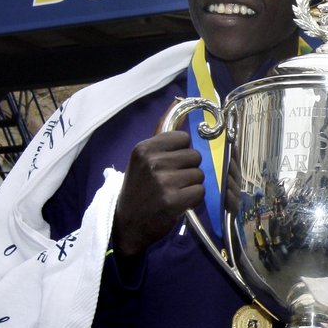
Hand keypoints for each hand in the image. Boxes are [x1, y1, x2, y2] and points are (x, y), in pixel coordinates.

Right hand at [112, 131, 203, 256]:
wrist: (126, 225)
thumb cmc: (139, 190)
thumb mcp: (143, 160)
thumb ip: (162, 136)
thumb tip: (177, 102)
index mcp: (144, 149)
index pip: (183, 138)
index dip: (183, 152)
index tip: (172, 163)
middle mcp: (152, 162)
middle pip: (195, 156)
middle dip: (189, 169)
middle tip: (174, 181)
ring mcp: (162, 181)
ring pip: (199, 175)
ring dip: (192, 185)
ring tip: (176, 192)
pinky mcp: (172, 200)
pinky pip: (200, 191)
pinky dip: (194, 199)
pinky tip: (179, 203)